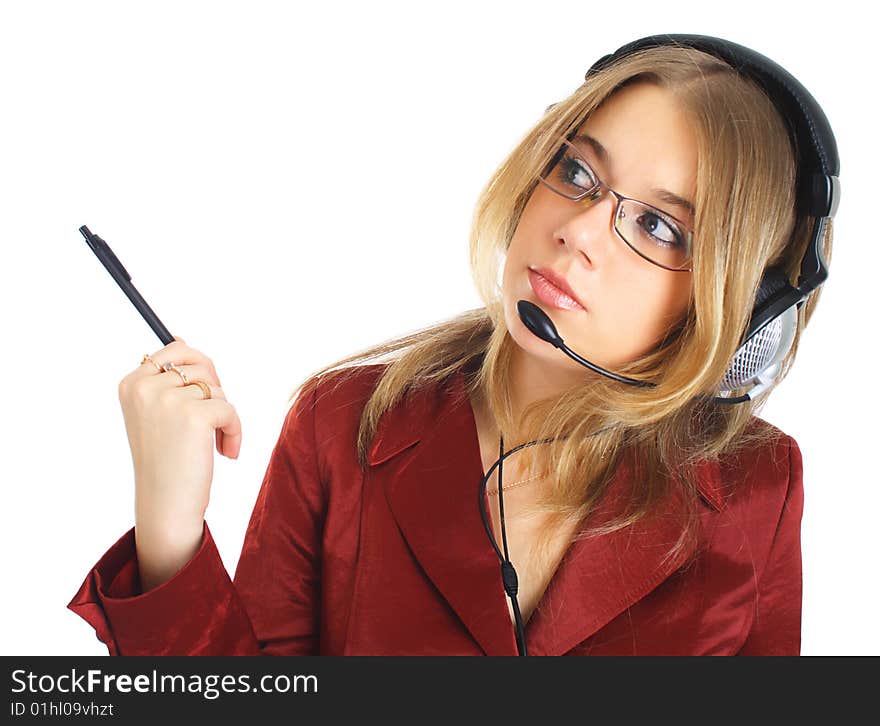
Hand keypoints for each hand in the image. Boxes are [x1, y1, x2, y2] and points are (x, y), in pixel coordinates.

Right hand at [117, 336, 241, 536]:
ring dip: (223, 416)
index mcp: (131, 383)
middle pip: (200, 365)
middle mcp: (144, 387)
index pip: (174, 350)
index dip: (197, 372)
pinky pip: (229, 410)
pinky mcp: (193, 415)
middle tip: (212, 421)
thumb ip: (167, 376)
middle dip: (214, 391)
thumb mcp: (157, 413)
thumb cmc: (166, 461)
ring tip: (212, 443)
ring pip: (217, 389)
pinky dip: (234, 432)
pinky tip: (225, 453)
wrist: (165, 505)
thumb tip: (180, 339)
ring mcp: (167, 399)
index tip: (198, 401)